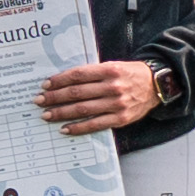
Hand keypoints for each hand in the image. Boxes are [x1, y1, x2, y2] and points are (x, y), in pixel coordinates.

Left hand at [38, 58, 166, 137]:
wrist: (155, 85)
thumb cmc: (128, 74)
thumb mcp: (112, 66)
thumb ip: (91, 73)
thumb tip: (63, 81)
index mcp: (109, 70)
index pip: (78, 75)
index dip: (59, 80)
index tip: (45, 85)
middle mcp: (113, 87)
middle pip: (77, 93)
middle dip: (54, 97)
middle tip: (39, 101)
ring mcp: (117, 104)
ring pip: (83, 109)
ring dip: (61, 113)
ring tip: (46, 115)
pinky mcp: (120, 118)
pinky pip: (95, 124)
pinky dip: (78, 128)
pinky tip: (64, 129)